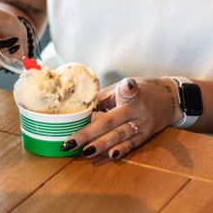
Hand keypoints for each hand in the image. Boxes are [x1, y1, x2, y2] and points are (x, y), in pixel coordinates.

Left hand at [60, 77, 182, 158]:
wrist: (169, 99)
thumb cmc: (140, 90)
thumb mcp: (125, 85)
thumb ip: (104, 96)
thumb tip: (81, 107)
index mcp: (132, 92)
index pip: (128, 90)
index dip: (126, 88)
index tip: (126, 85)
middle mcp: (138, 109)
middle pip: (112, 120)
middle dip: (89, 133)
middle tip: (71, 142)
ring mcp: (143, 123)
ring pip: (120, 135)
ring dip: (102, 145)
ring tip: (85, 151)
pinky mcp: (147, 135)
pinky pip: (132, 144)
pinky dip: (122, 150)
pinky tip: (111, 155)